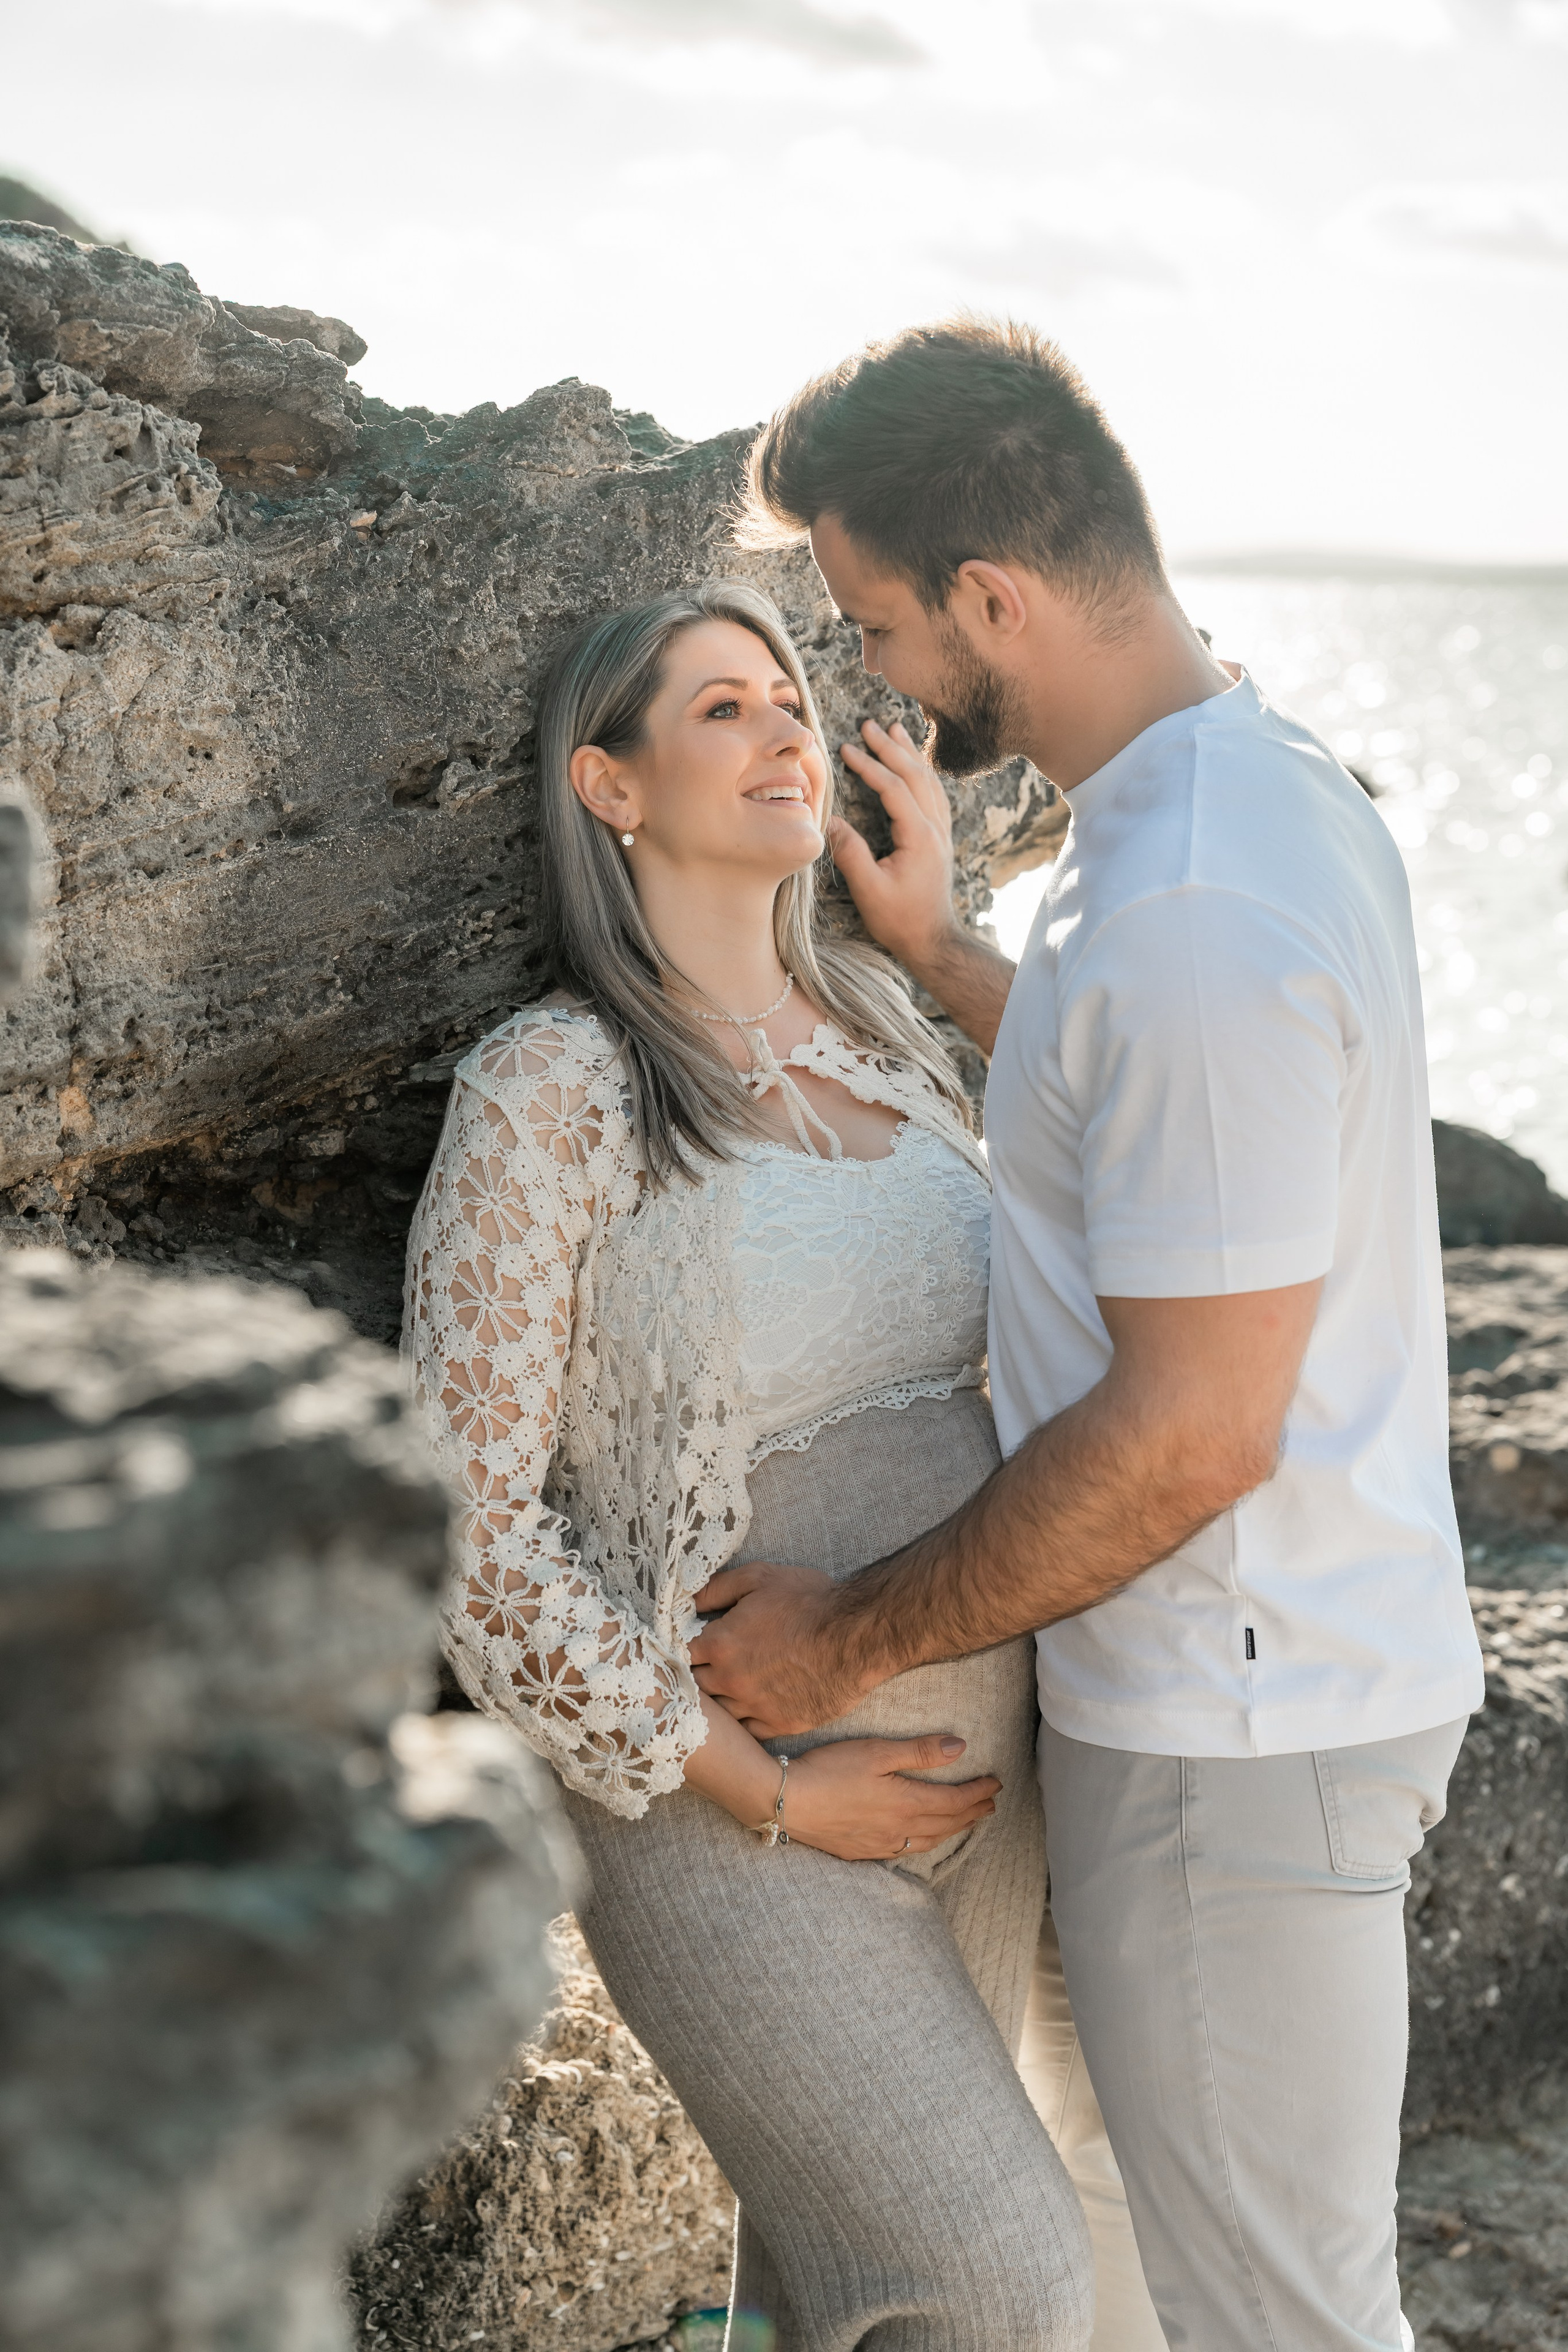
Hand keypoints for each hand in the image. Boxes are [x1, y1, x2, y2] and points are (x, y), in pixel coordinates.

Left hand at [690, 1561, 877, 1737]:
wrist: (856, 1635)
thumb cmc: (809, 1601)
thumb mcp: (759, 1577)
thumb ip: (718, 1588)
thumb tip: (689, 1601)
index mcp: (720, 1643)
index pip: (681, 1653)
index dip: (685, 1647)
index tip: (693, 1643)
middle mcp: (731, 1680)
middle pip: (695, 1686)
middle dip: (698, 1673)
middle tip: (709, 1665)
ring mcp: (755, 1706)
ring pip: (719, 1713)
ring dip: (719, 1701)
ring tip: (730, 1687)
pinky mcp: (780, 1723)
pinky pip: (748, 1732)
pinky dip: (744, 1721)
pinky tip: (751, 1706)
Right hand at [780, 1734, 1000, 1861]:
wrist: (786, 1802)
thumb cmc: (829, 1770)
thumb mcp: (877, 1751)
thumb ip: (920, 1752)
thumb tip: (962, 1748)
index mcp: (907, 1803)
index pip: (955, 1800)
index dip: (979, 1792)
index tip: (996, 1783)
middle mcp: (899, 1829)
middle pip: (947, 1824)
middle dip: (972, 1813)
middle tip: (991, 1804)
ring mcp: (880, 1844)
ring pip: (928, 1842)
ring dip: (952, 1831)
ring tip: (966, 1823)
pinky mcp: (861, 1852)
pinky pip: (905, 1852)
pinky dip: (924, 1845)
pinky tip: (921, 1841)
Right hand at [831, 718, 966, 976]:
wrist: (933, 940)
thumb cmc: (900, 920)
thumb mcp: (869, 890)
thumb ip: (850, 853)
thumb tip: (829, 821)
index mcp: (919, 836)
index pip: (894, 788)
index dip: (870, 766)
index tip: (847, 748)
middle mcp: (935, 828)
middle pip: (915, 775)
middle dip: (891, 748)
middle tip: (871, 724)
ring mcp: (941, 832)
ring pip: (928, 781)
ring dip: (910, 754)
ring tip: (895, 730)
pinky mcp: (940, 839)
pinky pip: (934, 794)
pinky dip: (922, 772)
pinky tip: (915, 765)